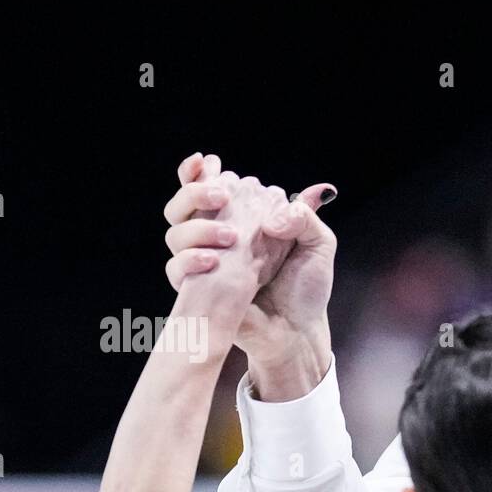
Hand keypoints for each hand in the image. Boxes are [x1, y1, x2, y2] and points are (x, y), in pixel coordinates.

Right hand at [164, 152, 336, 396]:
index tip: (206, 160)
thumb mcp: (317, 245)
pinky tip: (214, 260)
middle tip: (223, 195)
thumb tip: (276, 212)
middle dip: (194, 192)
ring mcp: (204, 265)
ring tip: (231, 236)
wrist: (300, 331)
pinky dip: (190, 260)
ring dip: (198, 227)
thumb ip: (304, 216)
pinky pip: (175, 271)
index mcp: (240, 221)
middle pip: (180, 206)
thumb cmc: (306, 289)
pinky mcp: (197, 292)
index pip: (208, 189)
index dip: (197, 172)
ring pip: (174, 234)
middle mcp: (216, 240)